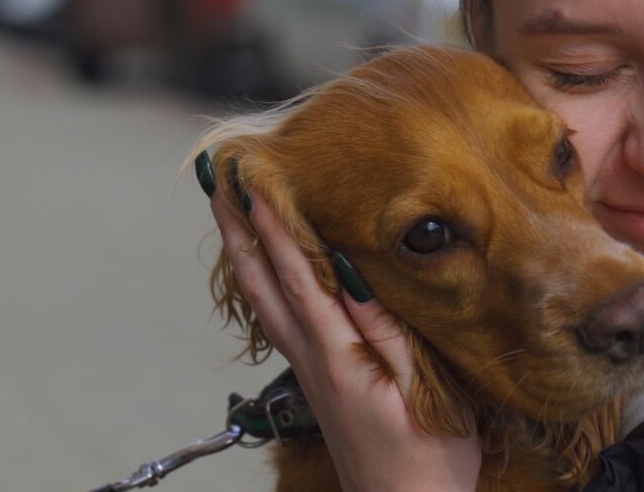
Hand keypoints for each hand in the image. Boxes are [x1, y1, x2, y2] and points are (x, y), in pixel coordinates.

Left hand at [210, 190, 481, 491]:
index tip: (253, 186)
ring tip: (230, 216)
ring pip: (263, 302)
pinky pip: (278, 319)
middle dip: (239, 232)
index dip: (275, 230)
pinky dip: (263, 284)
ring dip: (244, 255)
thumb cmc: (425, 459)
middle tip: (217, 185)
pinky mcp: (316, 381)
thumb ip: (389, 333)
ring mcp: (308, 371)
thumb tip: (357, 277)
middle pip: (262, 286)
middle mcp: (311, 359)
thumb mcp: (422, 393)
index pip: (299, 279)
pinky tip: (264, 274)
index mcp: (337, 356)